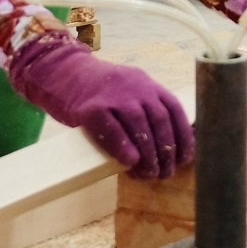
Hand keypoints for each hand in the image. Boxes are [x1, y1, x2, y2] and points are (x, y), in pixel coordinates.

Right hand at [8, 32, 193, 177]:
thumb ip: (146, 112)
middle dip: (166, 151)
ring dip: (148, 155)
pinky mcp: (90, 108)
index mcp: (148, 84)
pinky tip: (130, 163)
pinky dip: (123, 147)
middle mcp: (135, 86)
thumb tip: (166, 150)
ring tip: (149, 174)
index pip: (175, 110)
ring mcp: (112, 95)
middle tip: (165, 173)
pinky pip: (111, 129)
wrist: (61, 73)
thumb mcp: (128, 93)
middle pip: (159, 121)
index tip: (185, 159)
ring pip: (139, 126)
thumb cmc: (98, 93)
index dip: (184, 136)